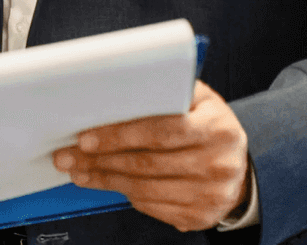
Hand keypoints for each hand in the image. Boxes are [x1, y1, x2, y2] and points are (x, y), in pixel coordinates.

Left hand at [51, 81, 249, 231]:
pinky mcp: (200, 216)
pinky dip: (125, 195)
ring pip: (145, 189)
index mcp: (217, 127)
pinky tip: (108, 183)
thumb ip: (167, 91)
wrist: (238, 165)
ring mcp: (211, 195)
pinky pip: (153, 207)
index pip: (161, 131)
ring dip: (105, 180)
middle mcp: (218, 163)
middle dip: (100, 160)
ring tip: (79, 171)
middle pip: (147, 164)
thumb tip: (116, 90)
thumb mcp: (198, 99)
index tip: (85, 137)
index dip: (120, 135)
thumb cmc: (208, 125)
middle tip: (68, 156)